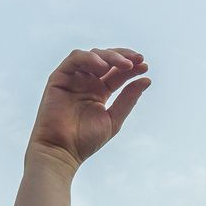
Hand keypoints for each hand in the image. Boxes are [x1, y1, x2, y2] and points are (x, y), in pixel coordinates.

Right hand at [25, 47, 150, 172]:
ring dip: (111, 56)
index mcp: (100, 91)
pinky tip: (104, 67)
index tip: (145, 66)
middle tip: (139, 59)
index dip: (132, 67)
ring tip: (125, 64)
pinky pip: (74, 59)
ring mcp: (73, 78)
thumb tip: (146, 80)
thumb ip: (128, 99)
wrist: (62, 150)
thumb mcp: (114, 119)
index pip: (118, 73)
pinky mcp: (59, 77)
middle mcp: (87, 82)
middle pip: (107, 60)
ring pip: (93, 55)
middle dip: (124, 56)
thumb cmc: (86, 140)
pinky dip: (90, 58)